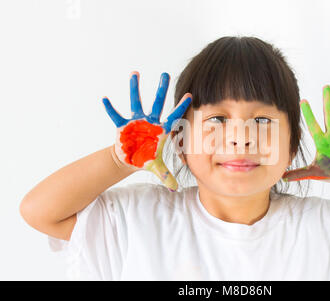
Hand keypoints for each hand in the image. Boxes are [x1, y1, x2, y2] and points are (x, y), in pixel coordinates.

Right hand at [102, 71, 191, 190]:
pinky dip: (110, 108)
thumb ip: (166, 176)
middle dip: (161, 90)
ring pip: (136, 102)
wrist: (131, 159)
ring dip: (135, 89)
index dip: (181, 107)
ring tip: (135, 74)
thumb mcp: (156, 168)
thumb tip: (175, 189)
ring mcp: (136, 121)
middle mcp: (150, 122)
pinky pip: (116, 115)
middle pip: (157, 103)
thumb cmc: (146, 159)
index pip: (174, 116)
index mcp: (161, 130)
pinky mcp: (123, 125)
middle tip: (165, 74)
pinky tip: (105, 99)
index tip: (190, 95)